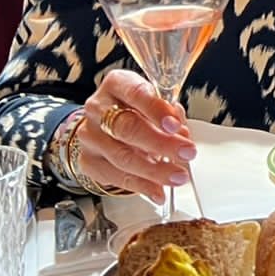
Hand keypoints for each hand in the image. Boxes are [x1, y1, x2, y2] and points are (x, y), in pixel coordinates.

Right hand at [77, 68, 196, 202]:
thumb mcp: (155, 103)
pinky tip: (158, 191)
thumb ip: (170, 115)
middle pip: (127, 128)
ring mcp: (90, 136)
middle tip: (186, 153)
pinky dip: (141, 186)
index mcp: (117, 84)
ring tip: (177, 177)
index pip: (136, 94)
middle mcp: (98, 108)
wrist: (104, 125)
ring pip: (121, 157)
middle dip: (161, 144)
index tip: (175, 126)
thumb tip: (181, 134)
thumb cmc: (136, 110)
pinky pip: (115, 177)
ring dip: (154, 170)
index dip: (157, 111)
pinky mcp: (88, 161)